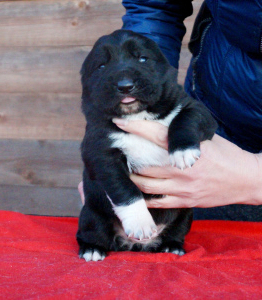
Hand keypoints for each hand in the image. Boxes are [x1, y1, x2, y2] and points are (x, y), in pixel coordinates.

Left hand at [112, 118, 261, 208]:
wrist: (247, 180)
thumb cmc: (228, 156)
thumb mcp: (208, 139)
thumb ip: (185, 136)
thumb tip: (163, 125)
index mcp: (188, 150)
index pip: (155, 135)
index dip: (135, 127)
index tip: (119, 122)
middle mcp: (182, 170)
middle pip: (144, 165)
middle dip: (127, 158)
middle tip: (116, 152)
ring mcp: (182, 189)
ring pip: (146, 186)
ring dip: (131, 179)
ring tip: (122, 172)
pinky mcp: (185, 202)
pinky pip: (157, 202)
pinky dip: (143, 197)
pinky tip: (135, 191)